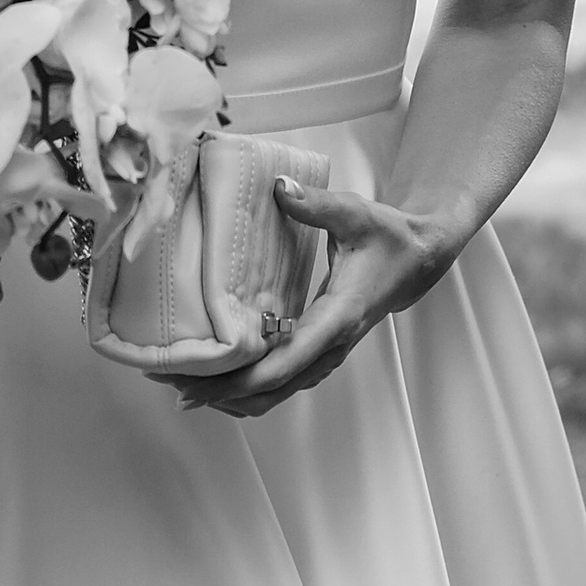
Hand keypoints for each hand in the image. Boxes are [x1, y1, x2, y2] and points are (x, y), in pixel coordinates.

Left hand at [180, 179, 475, 420]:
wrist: (416, 262)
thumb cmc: (387, 239)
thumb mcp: (355, 214)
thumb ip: (316, 204)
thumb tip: (279, 189)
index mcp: (337, 319)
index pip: (285, 363)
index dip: (238, 380)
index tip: (196, 385)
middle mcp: (329, 348)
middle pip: (269, 390)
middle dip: (218, 393)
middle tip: (168, 381)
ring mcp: (324, 356)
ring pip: (273, 395)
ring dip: (228, 396)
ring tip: (181, 384)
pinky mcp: (317, 354)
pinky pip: (279, 384)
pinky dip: (245, 388)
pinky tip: (214, 380)